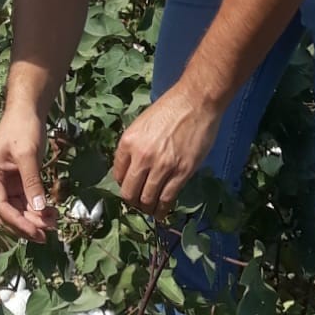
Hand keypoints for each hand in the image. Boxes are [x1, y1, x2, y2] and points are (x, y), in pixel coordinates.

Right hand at [0, 109, 56, 242]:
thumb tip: (39, 211)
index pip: (1, 207)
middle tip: (48, 234)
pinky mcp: (17, 182)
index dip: (18, 222)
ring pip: (18, 210)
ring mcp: (5, 184)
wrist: (27, 110)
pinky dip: (38, 209)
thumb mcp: (27, 154)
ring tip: (54, 223)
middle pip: (7, 213)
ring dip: (34, 219)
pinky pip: (26, 202)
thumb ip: (32, 183)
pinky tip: (52, 213)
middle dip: (27, 224)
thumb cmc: (23, 127)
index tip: (36, 232)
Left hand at [112, 83, 222, 215]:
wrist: (196, 101)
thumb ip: (134, 147)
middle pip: (129, 193)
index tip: (131, 187)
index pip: (118, 175)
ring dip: (148, 208)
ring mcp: (162, 166)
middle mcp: (141, 157)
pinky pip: (167, 198)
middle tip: (139, 203)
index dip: (124, 185)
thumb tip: (133, 169)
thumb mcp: (142, 124)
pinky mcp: (181, 172)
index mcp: (128, 142)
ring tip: (151, 210)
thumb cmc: (170, 109)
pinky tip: (162, 212)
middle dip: (133, 201)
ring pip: (147, 199)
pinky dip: (163, 209)